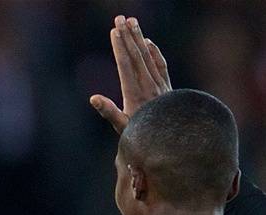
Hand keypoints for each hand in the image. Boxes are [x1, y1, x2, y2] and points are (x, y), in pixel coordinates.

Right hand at [90, 15, 171, 133]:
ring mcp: (160, 86)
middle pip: (137, 56)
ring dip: (140, 38)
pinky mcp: (167, 88)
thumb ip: (109, 112)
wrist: (172, 144)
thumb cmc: (143, 138)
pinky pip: (160, 66)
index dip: (119, 48)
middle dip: (127, 36)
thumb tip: (93, 99)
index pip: (126, 65)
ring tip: (132, 22)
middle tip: (120, 19)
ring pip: (148, 57)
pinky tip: (148, 42)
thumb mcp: (122, 128)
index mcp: (135, 95)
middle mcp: (149, 87)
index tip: (114, 31)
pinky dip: (154, 52)